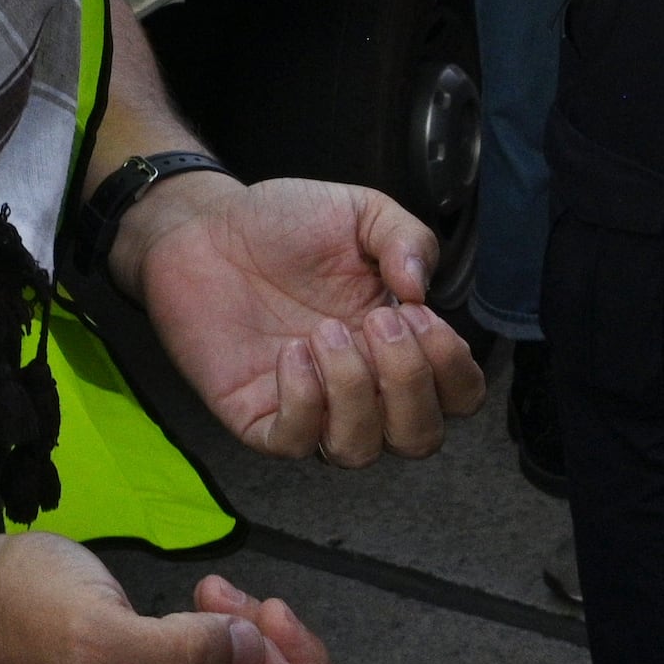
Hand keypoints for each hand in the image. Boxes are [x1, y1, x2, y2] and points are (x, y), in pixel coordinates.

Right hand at [0, 534, 327, 663]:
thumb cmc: (17, 615)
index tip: (272, 627)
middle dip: (271, 653)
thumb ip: (184, 655)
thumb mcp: (103, 636)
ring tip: (218, 596)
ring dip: (248, 639)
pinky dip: (225, 635)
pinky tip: (207, 601)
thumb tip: (249, 653)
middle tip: (250, 605)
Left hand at [122, 175, 485, 464]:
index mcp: (398, 344)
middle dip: (410, 383)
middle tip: (378, 321)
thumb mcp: (359, 212)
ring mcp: (311, 406)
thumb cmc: (283, 224)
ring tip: (325, 332)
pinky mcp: (258, 416)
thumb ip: (406, 239)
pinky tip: (291, 352)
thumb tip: (422, 288)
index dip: (451, 368)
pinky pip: (295, 443)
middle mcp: (363, 386)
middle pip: (420, 437)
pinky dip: (302, 403)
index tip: (418, 314)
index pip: (458, 396)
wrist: (205, 225)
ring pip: (360, 450)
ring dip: (355, 392)